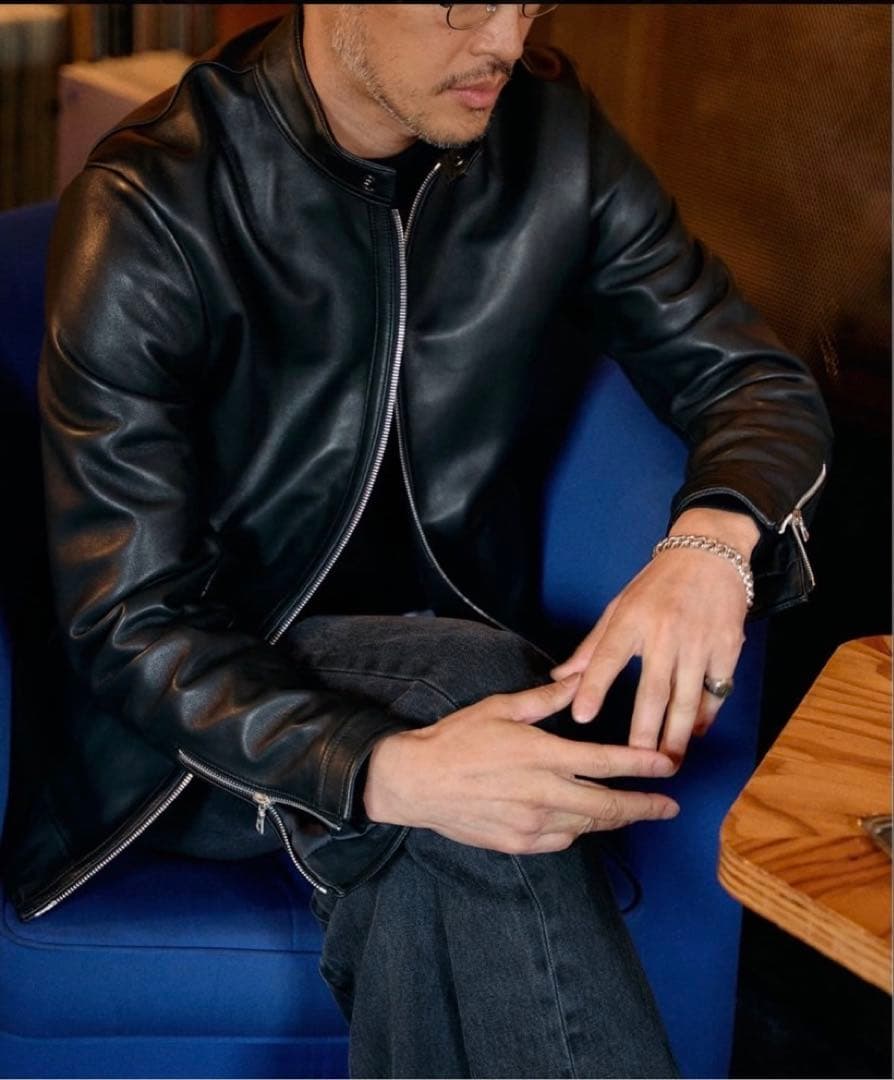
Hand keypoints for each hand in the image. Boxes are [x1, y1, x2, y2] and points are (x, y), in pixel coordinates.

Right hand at [363, 674, 679, 854]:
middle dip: (644, 806)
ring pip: (587, 826)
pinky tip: (586, 822)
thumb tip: (577, 681)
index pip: (605, 761)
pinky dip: (580, 830)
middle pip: (607, 805)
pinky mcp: (518, 843)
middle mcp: (542, 793)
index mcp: (541, 755)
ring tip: (636, 813)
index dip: (642, 764)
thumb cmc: (457, 739)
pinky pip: (562, 840)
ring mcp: (531, 823)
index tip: (668, 767)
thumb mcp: (501, 708)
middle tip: (669, 806)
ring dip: (615, 820)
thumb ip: (546, 699)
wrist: (417, 782)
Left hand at [550, 508, 759, 764]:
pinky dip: (705, 716)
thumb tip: (561, 677)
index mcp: (632, 619)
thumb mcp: (620, 606)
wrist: (710, 555)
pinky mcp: (727, 648)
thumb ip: (592, 646)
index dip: (593, 687)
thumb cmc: (657, 584)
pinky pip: (715, 691)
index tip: (581, 717)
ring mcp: (699, 642)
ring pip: (687, 698)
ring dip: (677, 734)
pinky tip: (694, 733)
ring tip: (668, 762)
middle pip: (653, 690)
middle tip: (635, 762)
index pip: (607, 657)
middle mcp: (665, 632)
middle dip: (645, 731)